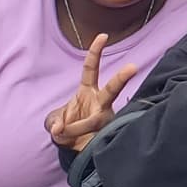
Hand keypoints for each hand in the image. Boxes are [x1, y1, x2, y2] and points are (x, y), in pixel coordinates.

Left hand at [45, 33, 139, 151]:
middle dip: (122, 77)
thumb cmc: (66, 129)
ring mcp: (107, 119)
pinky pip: (91, 138)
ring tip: (64, 133)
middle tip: (133, 67)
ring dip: (74, 129)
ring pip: (93, 121)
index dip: (96, 52)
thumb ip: (53, 122)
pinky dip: (76, 141)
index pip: (92, 68)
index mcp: (88, 91)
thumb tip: (59, 129)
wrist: (77, 150)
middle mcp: (102, 102)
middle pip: (113, 88)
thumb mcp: (54, 122)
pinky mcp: (109, 135)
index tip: (103, 36)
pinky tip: (74, 144)